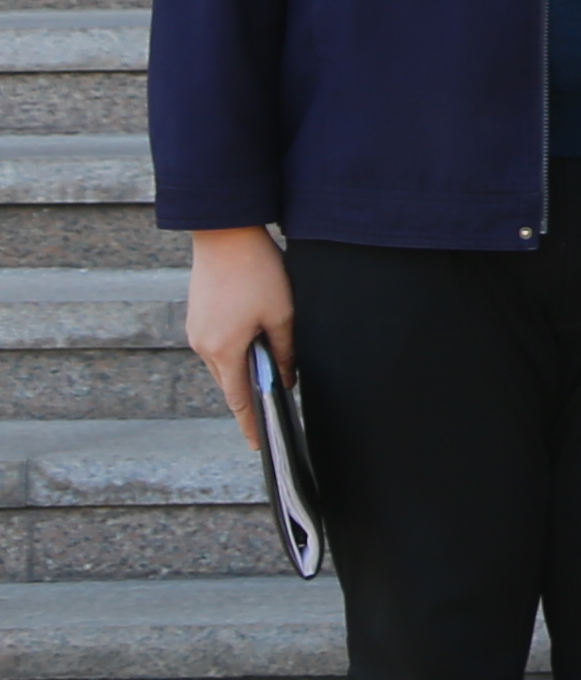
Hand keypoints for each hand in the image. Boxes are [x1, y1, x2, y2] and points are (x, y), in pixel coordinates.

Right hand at [183, 228, 290, 434]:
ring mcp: (196, 331)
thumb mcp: (281, 314)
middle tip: (270, 416)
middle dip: (248, 398)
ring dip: (242, 371)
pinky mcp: (197, 317)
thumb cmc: (258, 272)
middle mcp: (203, 346)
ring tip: (266, 379)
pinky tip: (252, 347)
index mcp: (223, 350)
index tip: (259, 445)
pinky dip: (235, 353)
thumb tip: (285, 378)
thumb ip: (285, 351)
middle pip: (229, 384)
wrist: (224, 234)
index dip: (250, 424)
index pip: (239, 400)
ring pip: (224, 364)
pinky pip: (218, 346)